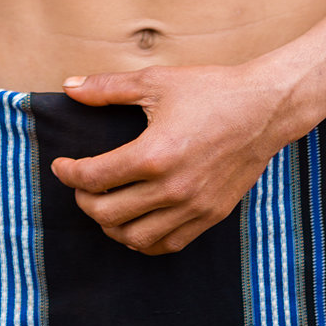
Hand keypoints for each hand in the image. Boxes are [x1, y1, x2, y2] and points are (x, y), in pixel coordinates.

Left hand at [47, 63, 300, 254]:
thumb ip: (106, 88)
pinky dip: (143, 240)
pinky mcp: (212, 215)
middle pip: (108, 214)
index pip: (94, 178)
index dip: (68, 174)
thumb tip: (69, 87)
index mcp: (154, 155)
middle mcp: (173, 189)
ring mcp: (194, 207)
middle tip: (80, 185)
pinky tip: (134, 222)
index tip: (61, 166)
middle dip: (84, 201)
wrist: (265, 108)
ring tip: (104, 204)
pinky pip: (169, 244)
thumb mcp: (154, 81)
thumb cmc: (210, 90)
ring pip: (136, 238)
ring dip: (110, 225)